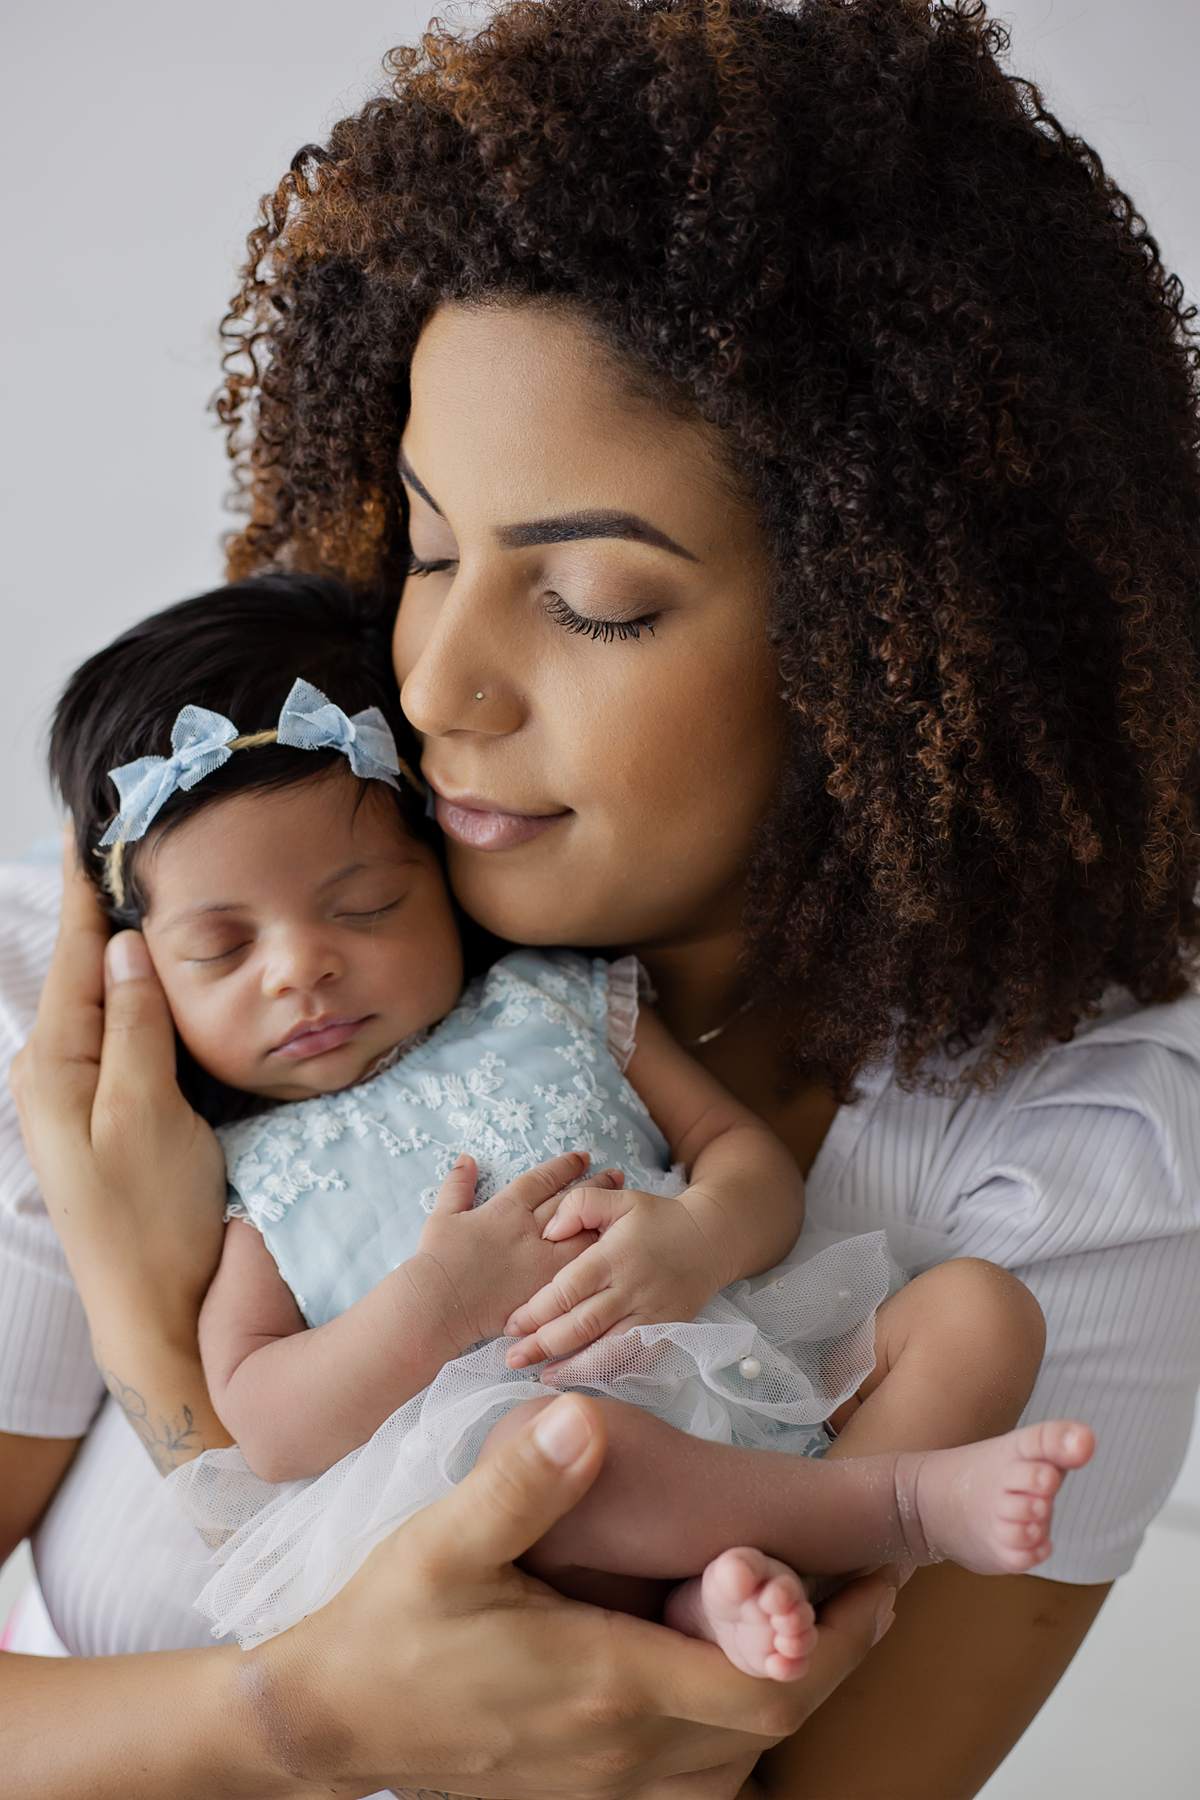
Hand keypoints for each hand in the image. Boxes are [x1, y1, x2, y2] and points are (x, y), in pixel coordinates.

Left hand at [9, 837, 229, 1463]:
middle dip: (106, 904)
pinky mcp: (112, 1112)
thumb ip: (133, 1028)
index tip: (96, 825)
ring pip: (106, 997)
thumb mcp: (143, 1113)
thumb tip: (130, 948)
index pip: (80, 953)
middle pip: (88, 967)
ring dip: (124, 944)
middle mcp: (58, 1069)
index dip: (91, 888)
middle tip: (131, 839)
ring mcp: (82, 1093)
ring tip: (143, 887)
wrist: (154, 1309)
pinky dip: (138, 991)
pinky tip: (157, 973)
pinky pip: (122, 1031)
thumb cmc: (148, 1219)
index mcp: (55, 1062)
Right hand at [250, 1392, 894, 1797]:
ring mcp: (601, 1786)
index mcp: (607, 1684)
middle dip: (830, 1660)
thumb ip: (524, 1483)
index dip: (834, 1638)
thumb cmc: (388, 1628)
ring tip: (808, 1626)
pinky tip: (723, 1684)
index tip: (874, 1581)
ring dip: (785, 1697)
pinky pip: (691, 1786)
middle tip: (865, 1593)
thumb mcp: (445, 1542)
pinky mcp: (579, 1793)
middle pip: (770, 1725)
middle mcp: (621, 1753)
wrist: (327, 1722)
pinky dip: (732, 1740)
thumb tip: (588, 1419)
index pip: (765, 1683)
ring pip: (737, 1763)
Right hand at [412, 1151, 613, 1352]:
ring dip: (605, 1219)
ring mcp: (541, 1261)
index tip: (583, 1157)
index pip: (543, 1180)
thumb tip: (466, 1158)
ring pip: (583, 1233)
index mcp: (506, 1209)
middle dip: (595, 1187)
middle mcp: (529, 1230)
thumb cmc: (436, 1260)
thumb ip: (457, 1185)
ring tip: (625, 1209)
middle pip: (572, 1202)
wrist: (437, 1303)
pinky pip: (580, 1272)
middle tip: (617, 1175)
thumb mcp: (442, 1215)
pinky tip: (616, 1252)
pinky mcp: (547, 1290)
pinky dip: (599, 1259)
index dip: (565, 1166)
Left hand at [503, 1184, 726, 1366]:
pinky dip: (610, 1373)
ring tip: (543, 1376)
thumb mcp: (619, 1197)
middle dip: (545, 1345)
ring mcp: (652, 1315)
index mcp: (615, 1256)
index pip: (569, 1289)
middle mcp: (633, 1289)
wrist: (713, 1238)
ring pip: (608, 1350)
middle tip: (513, 1358)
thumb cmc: (658, 1218)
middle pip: (583, 1325)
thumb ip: (579, 1205)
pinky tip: (585, 1379)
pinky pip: (636, 1360)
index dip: (537, 1310)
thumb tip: (548, 1231)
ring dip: (573, 1367)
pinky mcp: (666, 1331)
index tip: (511, 1324)